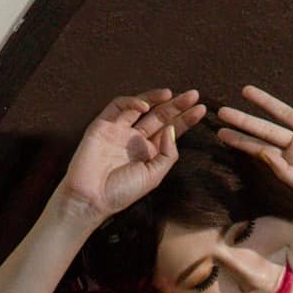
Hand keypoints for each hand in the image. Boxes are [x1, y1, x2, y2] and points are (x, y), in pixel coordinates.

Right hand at [58, 88, 205, 220]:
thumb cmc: (121, 192)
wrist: (91, 198)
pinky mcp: (103, 125)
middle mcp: (135, 139)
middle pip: (159, 116)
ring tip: (172, 94)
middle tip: (194, 95)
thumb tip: (172, 129)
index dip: (185, 120)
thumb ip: (167, 154)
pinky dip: (131, 103)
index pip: (170, 131)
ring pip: (140, 107)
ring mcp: (119, 130)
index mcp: (149, 152)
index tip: (201, 109)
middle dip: (176, 105)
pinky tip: (144, 106)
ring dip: (156, 98)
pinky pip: (118, 107)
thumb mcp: (153, 176)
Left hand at [215, 74, 292, 214]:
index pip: (260, 150)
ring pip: (285, 113)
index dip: (240, 142)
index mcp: (291, 163)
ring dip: (266, 102)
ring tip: (245, 90)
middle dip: (244, 120)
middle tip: (221, 111)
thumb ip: (284, 171)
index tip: (220, 133)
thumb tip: (261, 152)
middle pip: (266, 129)